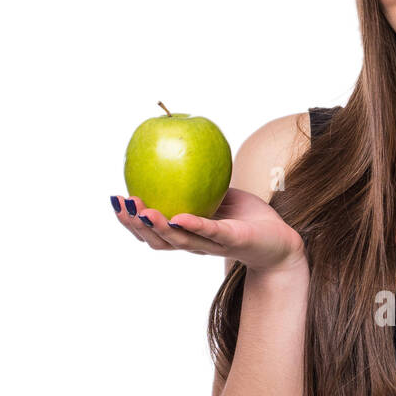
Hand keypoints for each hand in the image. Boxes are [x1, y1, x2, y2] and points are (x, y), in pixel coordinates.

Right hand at [110, 188, 305, 273]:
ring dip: (158, 228)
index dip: (131, 220)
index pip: (151, 231)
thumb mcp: (216, 195)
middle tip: (122, 206)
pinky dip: (194, 225)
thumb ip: (196, 182)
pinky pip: (211, 232)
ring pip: (179, 240)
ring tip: (142, 213)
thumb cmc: (246, 218)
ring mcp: (213, 244)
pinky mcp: (234, 240)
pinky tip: (179, 216)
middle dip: (135, 225)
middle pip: (158, 240)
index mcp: (187, 234)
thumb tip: (174, 151)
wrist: (280, 242)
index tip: (115, 201)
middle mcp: (196, 244)